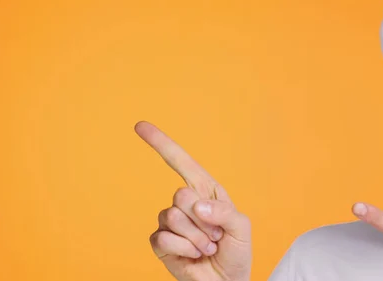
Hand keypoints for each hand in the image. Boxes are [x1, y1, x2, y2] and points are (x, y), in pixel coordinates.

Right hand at [135, 121, 250, 280]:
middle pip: (181, 194)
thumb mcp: (241, 227)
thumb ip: (224, 211)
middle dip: (203, 220)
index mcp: (206, 191)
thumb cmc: (236, 252)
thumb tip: (195, 205)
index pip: (181, 162)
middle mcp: (186, 202)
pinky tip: (193, 256)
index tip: (140, 126)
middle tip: (215, 236)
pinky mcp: (160, 242)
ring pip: (173, 217)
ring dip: (196, 238)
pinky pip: (164, 237)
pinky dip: (184, 249)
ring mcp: (170, 222)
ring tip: (207, 248)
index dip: (161, 144)